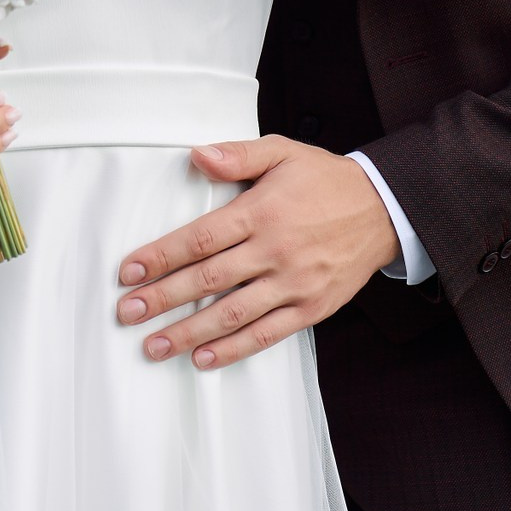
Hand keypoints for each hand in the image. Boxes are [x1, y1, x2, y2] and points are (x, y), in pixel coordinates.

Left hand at [113, 139, 398, 370]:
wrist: (384, 208)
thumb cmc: (324, 179)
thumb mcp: (283, 151)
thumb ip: (238, 154)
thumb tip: (196, 156)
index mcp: (262, 211)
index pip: (200, 238)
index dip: (161, 256)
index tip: (128, 272)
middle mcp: (276, 250)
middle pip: (209, 279)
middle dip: (163, 298)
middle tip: (126, 314)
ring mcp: (295, 283)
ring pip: (234, 314)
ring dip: (190, 333)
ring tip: (155, 346)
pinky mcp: (312, 307)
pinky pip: (269, 334)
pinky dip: (235, 349)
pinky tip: (204, 358)